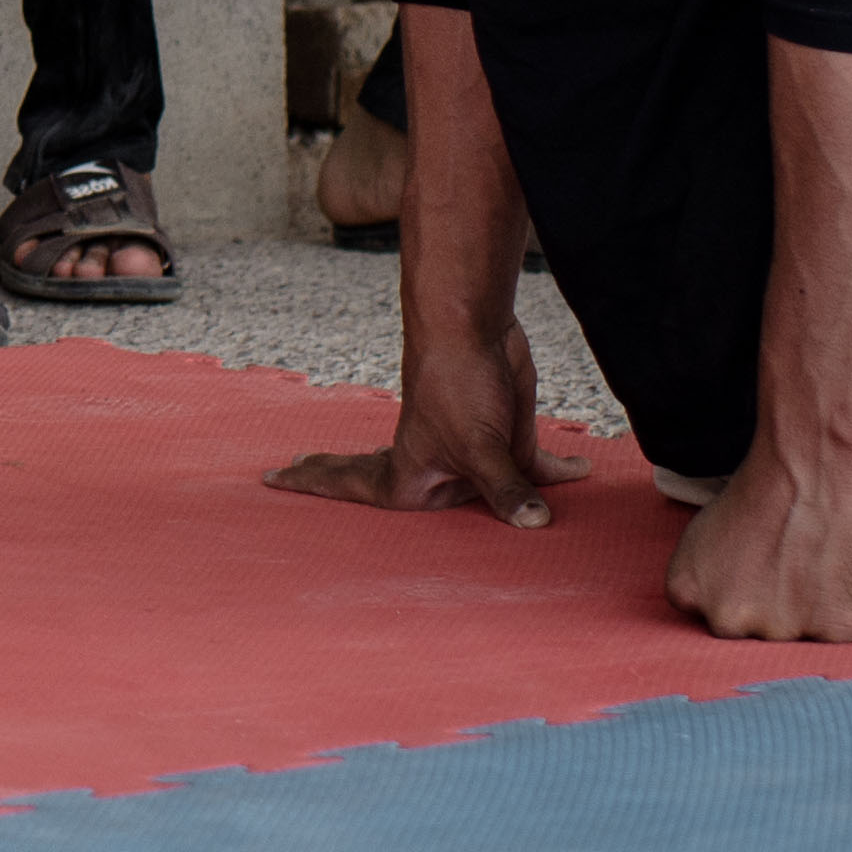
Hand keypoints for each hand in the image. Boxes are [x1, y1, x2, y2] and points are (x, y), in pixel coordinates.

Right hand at [269, 312, 590, 528]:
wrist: (479, 326)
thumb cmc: (458, 383)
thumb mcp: (482, 448)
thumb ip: (506, 490)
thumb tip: (533, 525)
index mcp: (410, 472)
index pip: (355, 488)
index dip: (317, 486)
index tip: (273, 478)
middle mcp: (436, 464)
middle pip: (390, 484)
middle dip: (352, 483)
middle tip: (302, 473)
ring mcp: (469, 450)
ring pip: (468, 487)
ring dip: (476, 503)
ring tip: (460, 513)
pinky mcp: (504, 436)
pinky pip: (530, 467)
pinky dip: (553, 474)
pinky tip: (578, 472)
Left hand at [666, 448, 851, 642]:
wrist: (817, 464)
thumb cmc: (766, 482)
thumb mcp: (707, 530)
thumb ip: (714, 575)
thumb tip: (736, 597)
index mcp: (686, 592)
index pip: (714, 612)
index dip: (745, 590)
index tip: (762, 566)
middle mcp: (727, 620)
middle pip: (756, 630)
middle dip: (776, 605)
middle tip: (796, 563)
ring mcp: (780, 631)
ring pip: (802, 634)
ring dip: (815, 609)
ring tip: (824, 560)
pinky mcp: (832, 632)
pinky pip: (844, 631)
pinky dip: (851, 606)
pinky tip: (847, 567)